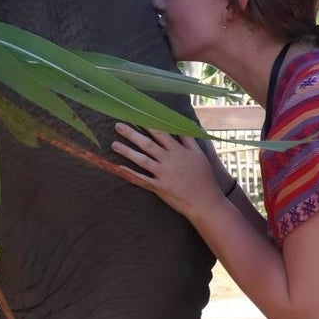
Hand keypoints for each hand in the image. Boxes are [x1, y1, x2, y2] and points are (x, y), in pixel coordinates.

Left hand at [111, 124, 226, 219]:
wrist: (205, 202)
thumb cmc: (204, 177)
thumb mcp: (199, 155)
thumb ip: (188, 140)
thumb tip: (180, 125)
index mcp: (178, 151)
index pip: (161, 133)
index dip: (147, 124)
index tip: (136, 116)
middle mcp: (169, 160)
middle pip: (147, 144)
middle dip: (132, 134)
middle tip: (118, 126)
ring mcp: (163, 174)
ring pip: (142, 160)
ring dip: (127, 152)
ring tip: (114, 144)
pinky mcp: (160, 187)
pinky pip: (142, 179)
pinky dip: (131, 174)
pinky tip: (119, 167)